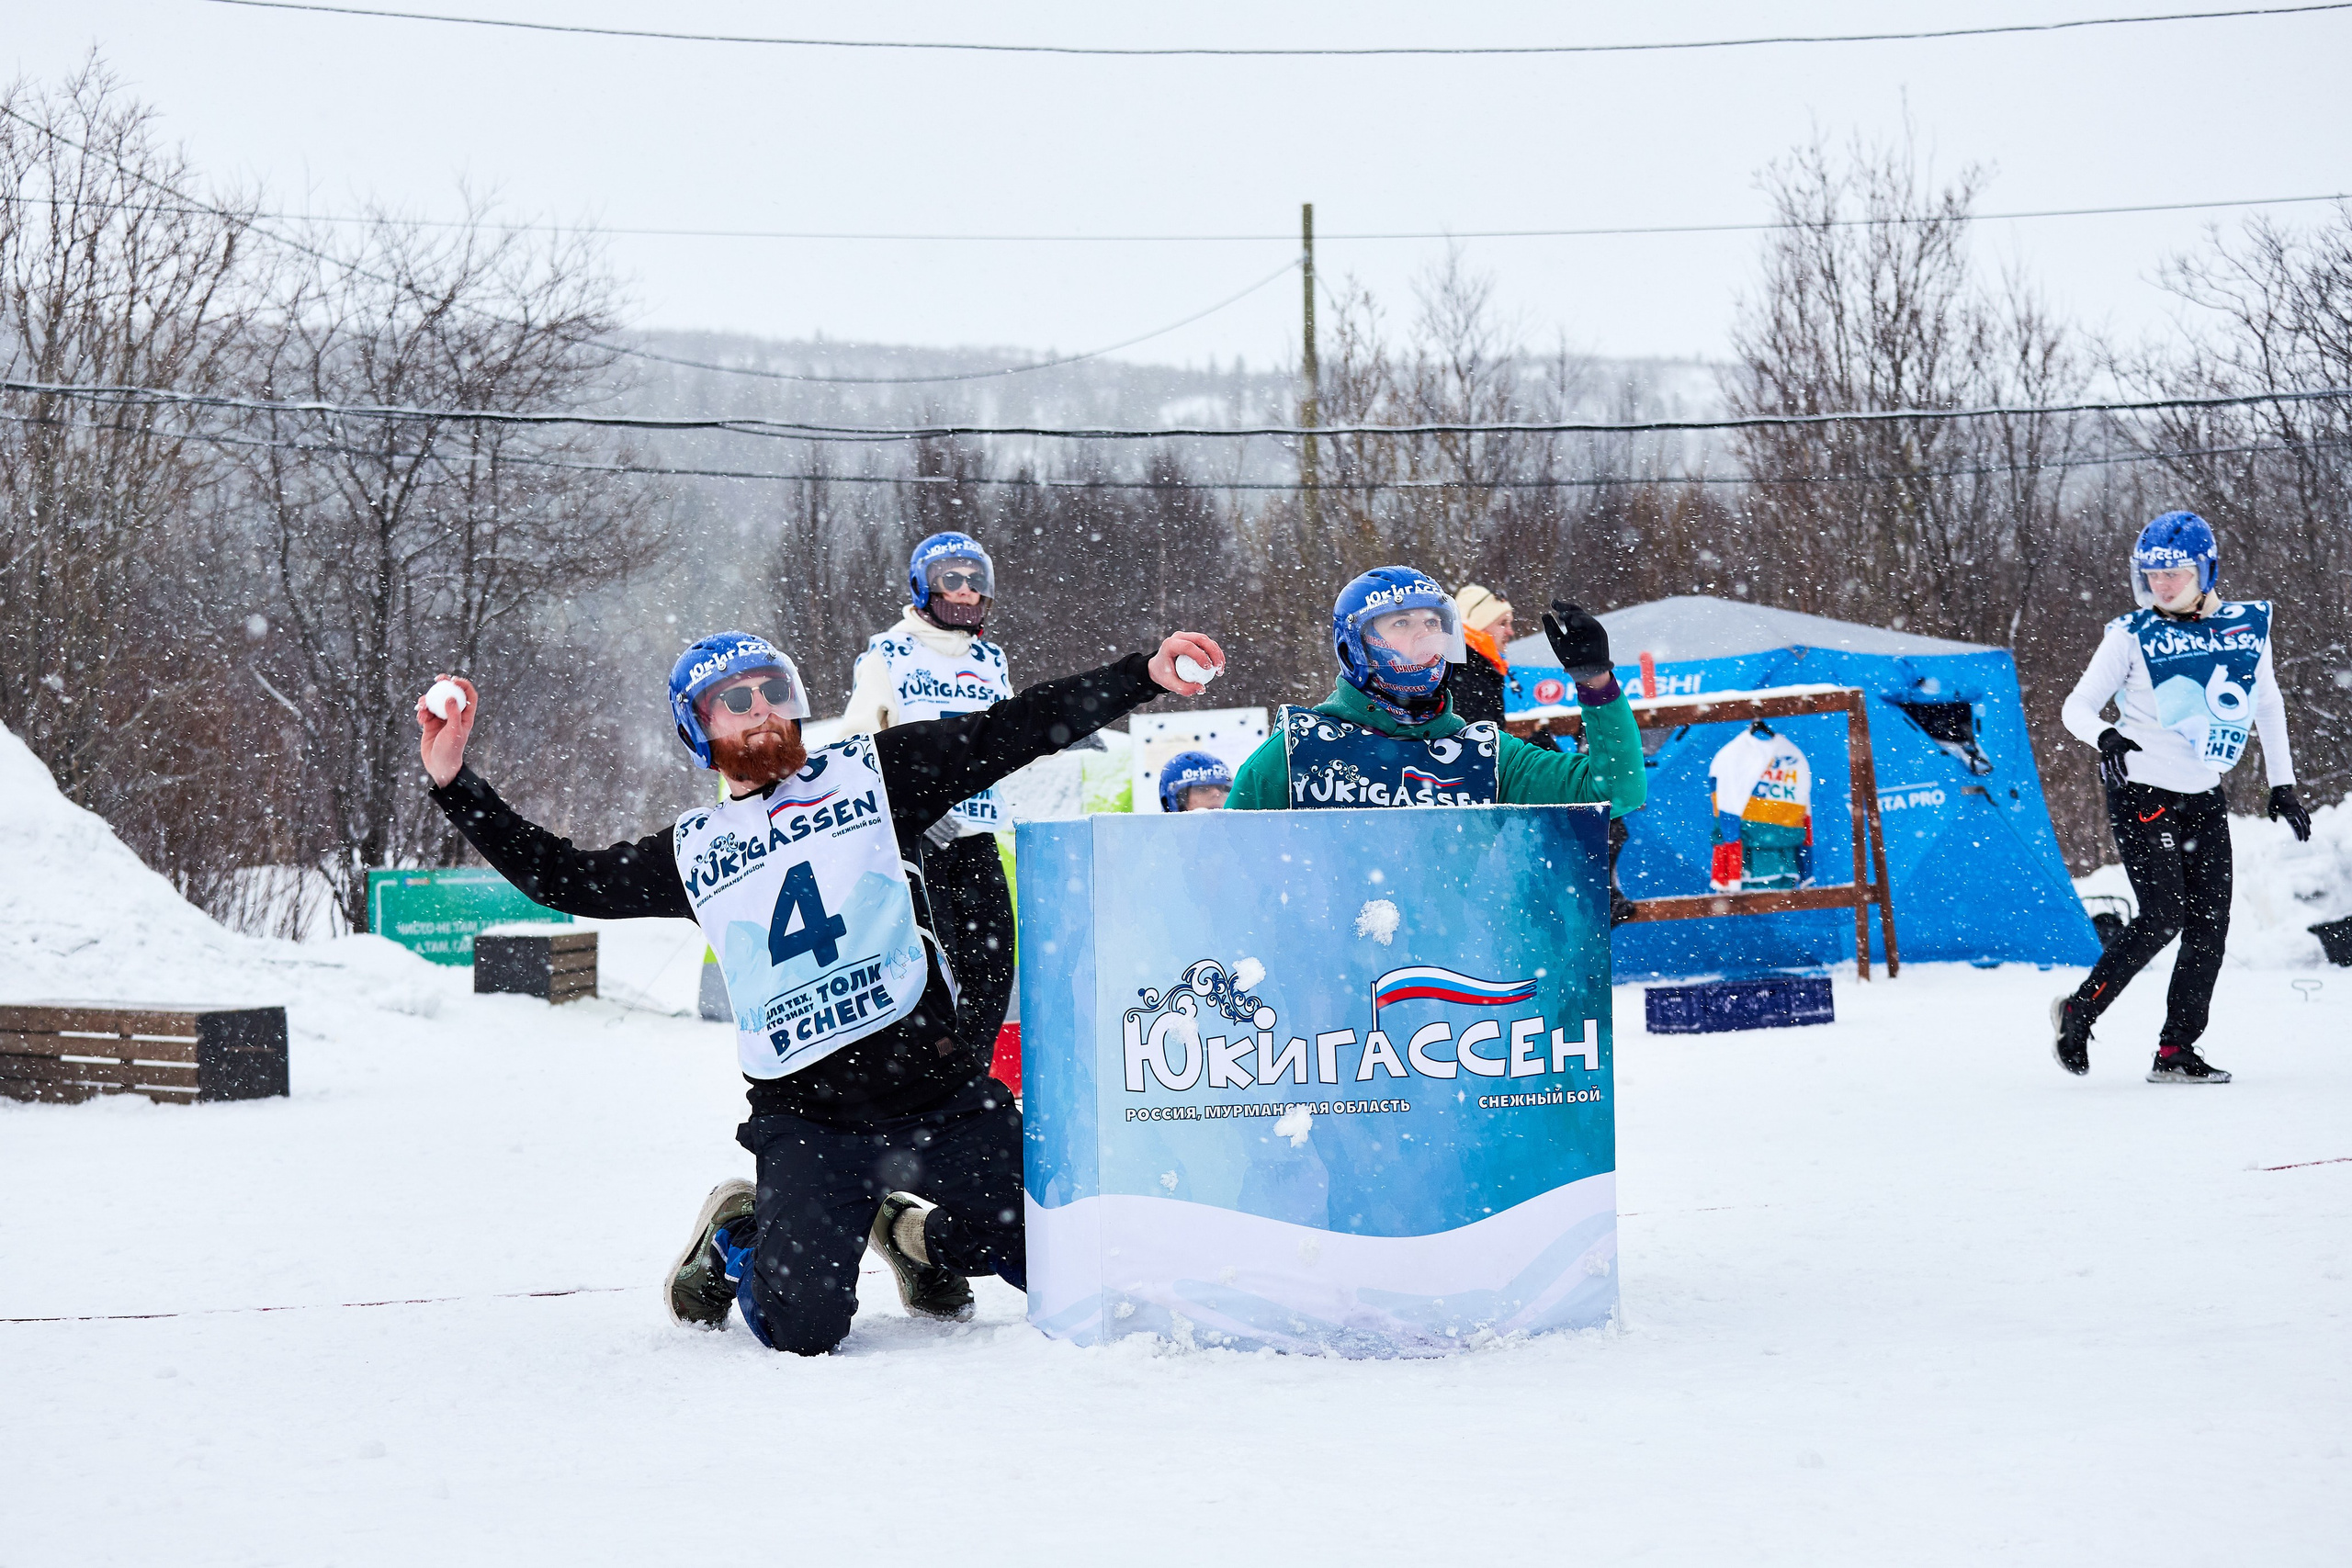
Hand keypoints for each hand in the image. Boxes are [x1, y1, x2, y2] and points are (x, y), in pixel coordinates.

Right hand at [416, 674, 478, 788]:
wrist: (439, 766)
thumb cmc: (450, 750)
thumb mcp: (454, 731)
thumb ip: (453, 714)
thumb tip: (451, 697)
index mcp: (466, 716)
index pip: (469, 696)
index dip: (464, 684)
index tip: (453, 680)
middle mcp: (454, 715)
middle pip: (451, 694)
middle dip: (445, 684)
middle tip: (438, 678)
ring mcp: (442, 719)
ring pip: (435, 702)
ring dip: (428, 700)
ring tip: (422, 706)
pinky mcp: (430, 724)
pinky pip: (425, 712)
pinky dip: (422, 712)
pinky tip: (420, 719)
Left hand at [1149, 633, 1225, 695]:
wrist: (1159, 666)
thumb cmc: (1163, 675)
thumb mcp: (1169, 684)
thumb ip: (1184, 688)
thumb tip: (1202, 689)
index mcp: (1170, 644)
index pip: (1188, 646)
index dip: (1200, 656)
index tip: (1209, 668)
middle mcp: (1179, 637)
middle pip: (1200, 639)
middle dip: (1213, 652)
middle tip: (1219, 668)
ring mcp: (1187, 636)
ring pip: (1206, 640)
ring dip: (1217, 653)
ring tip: (1220, 670)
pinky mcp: (1193, 639)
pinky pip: (1207, 644)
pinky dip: (1215, 653)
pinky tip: (1219, 666)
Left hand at [1542, 600, 1611, 679]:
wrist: (1583, 671)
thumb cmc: (1571, 658)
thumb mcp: (1557, 642)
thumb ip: (1551, 629)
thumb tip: (1544, 614)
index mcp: (1574, 627)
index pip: (1568, 614)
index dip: (1561, 607)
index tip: (1553, 603)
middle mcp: (1583, 626)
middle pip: (1576, 612)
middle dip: (1566, 608)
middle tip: (1557, 606)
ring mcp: (1592, 629)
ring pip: (1583, 616)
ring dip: (1573, 614)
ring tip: (1562, 616)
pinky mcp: (1599, 633)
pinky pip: (1592, 623)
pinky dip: (1583, 620)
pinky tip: (1574, 621)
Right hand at [2095, 726, 2139, 790]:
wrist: (2108, 738)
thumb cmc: (2122, 740)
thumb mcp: (2128, 741)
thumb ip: (2134, 745)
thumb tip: (2140, 750)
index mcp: (2116, 750)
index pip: (2119, 760)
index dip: (2123, 767)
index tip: (2127, 775)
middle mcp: (2109, 755)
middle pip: (2113, 767)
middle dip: (2118, 777)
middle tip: (2124, 785)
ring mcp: (2104, 758)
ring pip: (2107, 769)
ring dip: (2111, 778)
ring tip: (2116, 787)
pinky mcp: (2102, 761)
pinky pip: (2100, 769)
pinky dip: (2101, 775)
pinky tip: (2103, 783)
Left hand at [2269, 783, 2311, 841]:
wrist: (2281, 789)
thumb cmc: (2275, 799)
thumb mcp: (2271, 807)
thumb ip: (2272, 815)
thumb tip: (2275, 822)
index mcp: (2289, 814)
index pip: (2295, 826)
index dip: (2298, 833)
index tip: (2299, 840)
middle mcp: (2296, 812)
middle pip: (2302, 825)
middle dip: (2304, 833)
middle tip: (2305, 841)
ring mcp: (2298, 809)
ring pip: (2305, 820)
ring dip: (2307, 828)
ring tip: (2309, 835)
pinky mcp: (2298, 806)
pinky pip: (2305, 814)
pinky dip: (2307, 819)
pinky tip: (2309, 824)